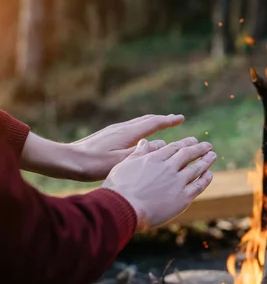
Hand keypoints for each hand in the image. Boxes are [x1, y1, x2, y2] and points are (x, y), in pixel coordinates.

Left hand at [21, 114, 183, 180]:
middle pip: (147, 120)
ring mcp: (114, 130)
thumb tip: (162, 144)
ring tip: (162, 124)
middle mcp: (122, 128)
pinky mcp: (108, 135)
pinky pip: (131, 128)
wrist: (68, 160)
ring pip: (138, 123)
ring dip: (152, 122)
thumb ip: (142, 153)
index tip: (181, 118)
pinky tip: (140, 136)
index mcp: (127, 133)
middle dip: (163, 119)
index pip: (153, 123)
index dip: (168, 120)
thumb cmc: (93, 165)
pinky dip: (142, 128)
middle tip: (176, 118)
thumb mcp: (121, 162)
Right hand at [103, 137, 215, 229]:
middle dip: (199, 149)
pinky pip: (198, 186)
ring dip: (205, 161)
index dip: (185, 143)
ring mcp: (177, 183)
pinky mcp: (182, 198)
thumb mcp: (124, 165)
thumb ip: (137, 153)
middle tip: (207, 145)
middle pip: (188, 155)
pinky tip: (209, 174)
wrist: (124, 208)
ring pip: (195, 169)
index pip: (174, 148)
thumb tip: (145, 142)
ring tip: (212, 156)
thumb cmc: (119, 188)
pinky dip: (205, 179)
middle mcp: (168, 168)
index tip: (193, 140)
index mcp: (154, 159)